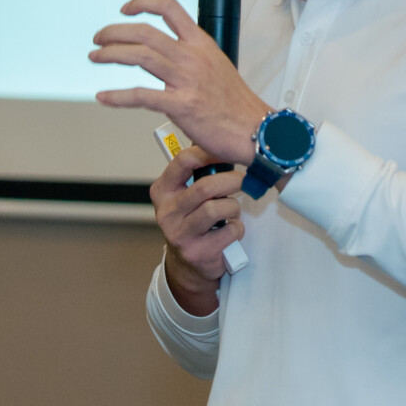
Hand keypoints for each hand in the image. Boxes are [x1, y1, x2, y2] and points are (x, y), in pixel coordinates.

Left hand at [89, 0, 270, 165]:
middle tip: (99, 37)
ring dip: (110, 54)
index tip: (126, 9)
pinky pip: (142, 96)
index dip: (143, 3)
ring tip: (95, 57)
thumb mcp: (217, 66)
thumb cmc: (236, 103)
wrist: (256, 129)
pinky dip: (117, 96)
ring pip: (140, 56)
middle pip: (145, 31)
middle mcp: (192, 57)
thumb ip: (193, 57)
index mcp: (201, 43)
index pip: (170, 8)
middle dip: (114, 31)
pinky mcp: (181, 106)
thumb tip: (169, 56)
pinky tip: (104, 96)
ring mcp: (187, 80)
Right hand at [151, 145, 241, 312]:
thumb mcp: (184, 195)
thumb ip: (196, 172)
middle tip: (243, 179)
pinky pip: (228, 231)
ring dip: (233, 206)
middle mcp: (166, 212)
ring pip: (216, 209)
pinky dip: (236, 228)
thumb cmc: (191, 220)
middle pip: (205, 187)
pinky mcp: (197, 252)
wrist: (188, 264)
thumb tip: (219, 140)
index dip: (209, 152)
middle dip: (231, 180)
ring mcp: (180, 234)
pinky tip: (231, 229)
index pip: (183, 161)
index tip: (228, 150)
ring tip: (232, 210)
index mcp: (162, 192)